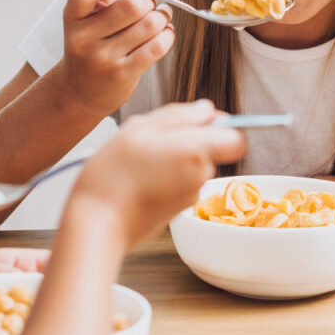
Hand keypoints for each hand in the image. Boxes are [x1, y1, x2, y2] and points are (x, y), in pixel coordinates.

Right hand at [58, 0, 173, 114]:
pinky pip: (156, 47)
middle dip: (148, 2)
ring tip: (162, 18)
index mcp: (72, 18)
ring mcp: (103, 59)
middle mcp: (84, 39)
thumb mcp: (85, 18)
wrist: (80, 92)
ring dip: (162, 18)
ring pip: (148, 26)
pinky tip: (165, 34)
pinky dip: (167, 36)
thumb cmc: (88, 48)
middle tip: (151, 5)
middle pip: (130, 6)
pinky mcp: (122, 75)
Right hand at [68, 101, 245, 249]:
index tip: (199, 120)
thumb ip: (177, 115)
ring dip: (171, 157)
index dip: (222, 125)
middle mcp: (200, 177)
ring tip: (138, 160)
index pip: (236, 137)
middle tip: (151, 139)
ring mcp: (190, 196)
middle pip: (210, 149)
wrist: (98, 224)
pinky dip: (164, 177)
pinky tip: (138, 178)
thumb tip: (205, 110)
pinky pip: (179, 183)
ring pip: (192, 165)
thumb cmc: (113, 176)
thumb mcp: (138, 129)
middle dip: (186, 139)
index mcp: (196, 152)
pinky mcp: (178, 210)